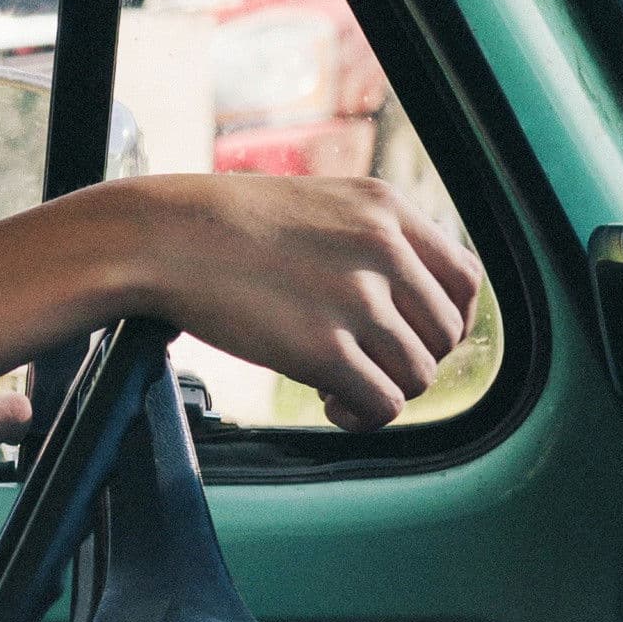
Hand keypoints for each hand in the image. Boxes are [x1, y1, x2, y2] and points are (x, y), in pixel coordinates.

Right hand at [99, 176, 483, 431]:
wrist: (158, 234)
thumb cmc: (215, 223)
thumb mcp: (312, 205)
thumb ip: (363, 239)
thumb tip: (393, 298)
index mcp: (385, 208)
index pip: (464, 279)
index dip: (446, 321)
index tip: (412, 338)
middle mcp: (384, 249)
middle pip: (446, 332)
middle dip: (411, 359)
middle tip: (365, 365)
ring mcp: (356, 299)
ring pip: (419, 374)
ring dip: (385, 390)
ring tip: (340, 387)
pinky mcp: (323, 349)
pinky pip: (383, 404)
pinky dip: (363, 416)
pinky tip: (330, 405)